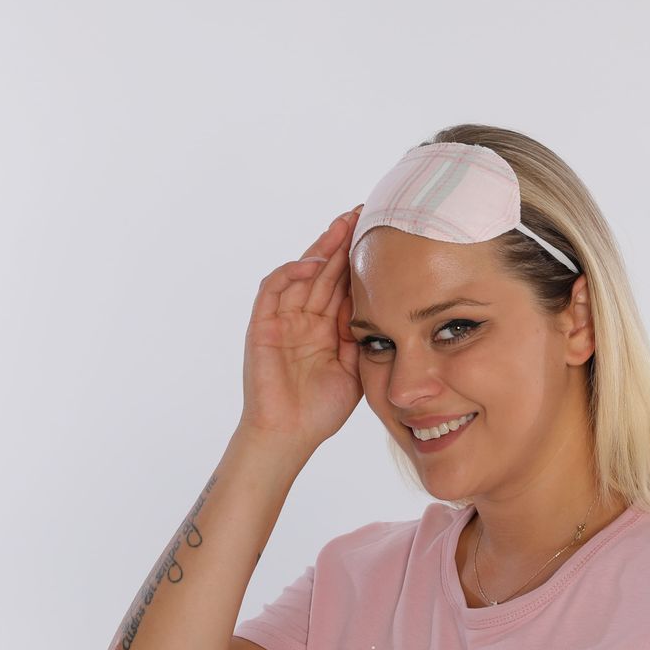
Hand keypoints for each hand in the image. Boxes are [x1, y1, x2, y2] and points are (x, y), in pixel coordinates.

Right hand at [240, 204, 366, 452]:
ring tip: (344, 225)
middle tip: (365, 213)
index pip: (344, 285)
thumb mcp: (355, 369)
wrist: (289, 436)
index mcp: (326, 328)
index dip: (359, 261)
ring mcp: (283, 320)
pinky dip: (291, 272)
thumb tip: (386, 308)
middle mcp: (304, 319)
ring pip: (302, 273)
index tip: (382, 237)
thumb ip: (363, 337)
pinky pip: (273, 290)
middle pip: (325, 271)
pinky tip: (313, 261)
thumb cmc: (320, 411)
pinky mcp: (263, 326)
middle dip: (344, 242)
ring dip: (322, 247)